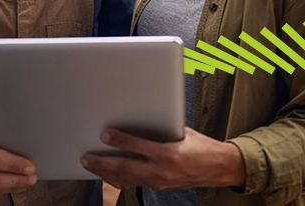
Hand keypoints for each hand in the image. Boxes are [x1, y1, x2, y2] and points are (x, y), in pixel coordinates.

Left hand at [81, 127, 245, 190]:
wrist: (219, 168)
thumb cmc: (202, 146)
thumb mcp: (182, 131)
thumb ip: (160, 129)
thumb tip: (139, 118)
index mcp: (169, 153)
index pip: (138, 147)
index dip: (120, 140)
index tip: (104, 134)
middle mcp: (162, 170)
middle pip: (126, 168)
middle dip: (103, 163)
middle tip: (86, 158)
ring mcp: (160, 181)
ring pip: (126, 179)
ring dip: (106, 172)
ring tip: (91, 165)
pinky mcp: (159, 186)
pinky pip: (134, 183)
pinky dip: (118, 179)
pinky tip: (108, 174)